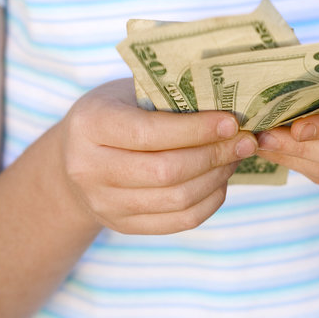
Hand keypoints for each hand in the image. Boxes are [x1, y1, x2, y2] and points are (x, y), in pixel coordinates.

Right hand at [57, 78, 256, 233]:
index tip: (231, 122)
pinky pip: (181, 221)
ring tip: (235, 157)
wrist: (75, 156)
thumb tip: (231, 115)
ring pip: (178, 199)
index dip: (196, 130)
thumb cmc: (115, 114)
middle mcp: (89, 169)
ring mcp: (104, 204)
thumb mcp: (131, 94)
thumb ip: (171, 102)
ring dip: (218, 177)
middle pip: (167, 172)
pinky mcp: (123, 225)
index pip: (150, 134)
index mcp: (91, 125)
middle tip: (244, 141)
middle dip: (215, 155)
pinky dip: (211, 201)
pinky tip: (221, 180)